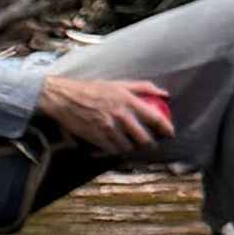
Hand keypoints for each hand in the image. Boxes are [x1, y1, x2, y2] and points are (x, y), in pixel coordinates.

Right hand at [39, 71, 175, 160]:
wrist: (64, 98)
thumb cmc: (91, 89)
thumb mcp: (118, 83)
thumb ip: (143, 87)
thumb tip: (165, 94)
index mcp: (128, 100)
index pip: (154, 117)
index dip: (165, 128)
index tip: (170, 133)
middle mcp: (120, 115)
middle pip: (143, 138)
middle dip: (151, 145)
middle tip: (152, 145)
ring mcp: (108, 128)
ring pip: (128, 146)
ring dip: (133, 149)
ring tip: (134, 148)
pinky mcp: (96, 138)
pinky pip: (112, 150)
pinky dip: (116, 151)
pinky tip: (117, 149)